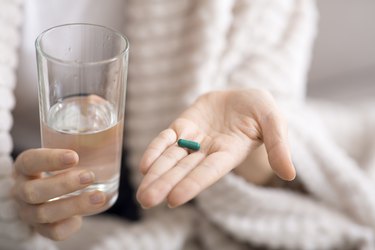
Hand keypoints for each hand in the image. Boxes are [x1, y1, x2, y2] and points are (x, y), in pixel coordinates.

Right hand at [12, 148, 106, 240]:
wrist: (42, 194)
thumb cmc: (58, 168)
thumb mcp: (60, 153)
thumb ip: (78, 142)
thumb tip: (109, 125)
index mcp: (25, 167)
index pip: (30, 161)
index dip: (50, 159)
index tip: (74, 156)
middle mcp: (22, 190)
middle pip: (34, 192)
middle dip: (64, 185)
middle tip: (89, 176)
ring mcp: (29, 212)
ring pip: (45, 213)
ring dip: (74, 205)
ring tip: (99, 197)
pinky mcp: (40, 228)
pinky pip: (52, 232)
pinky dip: (69, 225)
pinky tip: (81, 218)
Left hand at [137, 89, 294, 207]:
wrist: (241, 96)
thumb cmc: (260, 110)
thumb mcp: (274, 121)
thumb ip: (279, 145)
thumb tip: (290, 175)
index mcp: (229, 152)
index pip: (210, 171)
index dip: (193, 184)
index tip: (174, 199)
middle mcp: (208, 150)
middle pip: (184, 170)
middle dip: (166, 184)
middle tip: (146, 201)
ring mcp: (193, 139)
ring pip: (171, 158)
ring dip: (156, 174)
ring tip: (141, 193)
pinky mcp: (183, 126)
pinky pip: (166, 139)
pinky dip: (155, 150)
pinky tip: (144, 165)